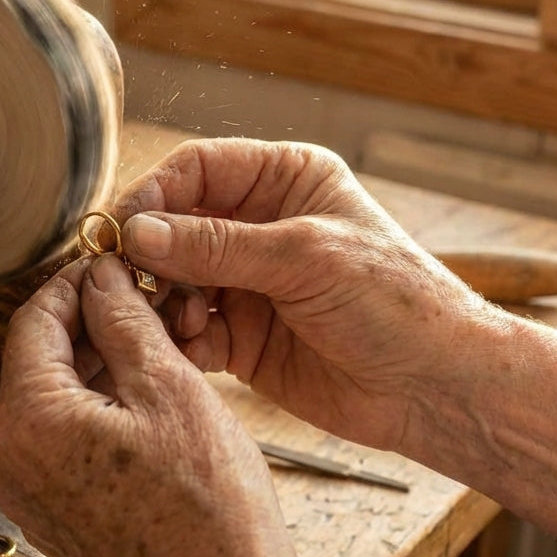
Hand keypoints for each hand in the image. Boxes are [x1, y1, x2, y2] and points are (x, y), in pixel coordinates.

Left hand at [0, 253, 306, 556]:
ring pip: (55, 402)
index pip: (32, 321)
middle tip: (140, 297)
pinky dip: (97, 409)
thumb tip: (99, 276)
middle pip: (39, 361)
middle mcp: (12, 461)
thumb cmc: (209, 504)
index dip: (72, 282)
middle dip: (89, 323)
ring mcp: (32, 497)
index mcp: (28, 421)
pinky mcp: (57, 519)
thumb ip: (123, 320)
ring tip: (152, 342)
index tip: (109, 262)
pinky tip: (144, 395)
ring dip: (97, 365)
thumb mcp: (169, 387)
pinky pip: (65, 443)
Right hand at [113, 138, 490, 452]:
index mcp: (284, 180)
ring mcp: (246, 282)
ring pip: (172, 278)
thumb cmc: (393, 302)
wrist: (434, 387)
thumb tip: (137, 232)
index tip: (123, 226)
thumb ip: (216, 245)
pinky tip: (191, 347)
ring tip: (174, 318)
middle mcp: (259, 225)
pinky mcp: (239, 335)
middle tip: (126, 278)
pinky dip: (177, 338)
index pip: (198, 168)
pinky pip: (186, 329)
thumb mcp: (304, 257)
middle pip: (175, 224)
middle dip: (150, 252)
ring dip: (161, 297)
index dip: (155, 193)